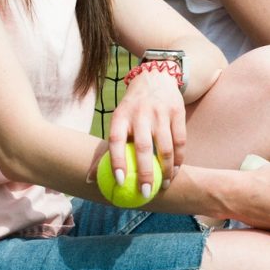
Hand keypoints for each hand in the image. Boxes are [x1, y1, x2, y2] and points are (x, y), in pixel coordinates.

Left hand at [107, 67, 186, 193]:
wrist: (156, 77)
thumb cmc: (132, 109)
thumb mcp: (117, 121)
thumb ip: (105, 150)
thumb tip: (89, 180)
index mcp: (120, 116)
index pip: (115, 140)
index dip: (117, 161)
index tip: (119, 182)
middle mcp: (140, 114)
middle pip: (143, 148)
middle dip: (145, 173)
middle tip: (146, 193)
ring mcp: (161, 113)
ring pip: (166, 147)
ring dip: (167, 170)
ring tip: (164, 186)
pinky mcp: (177, 113)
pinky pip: (180, 142)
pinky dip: (179, 160)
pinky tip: (176, 172)